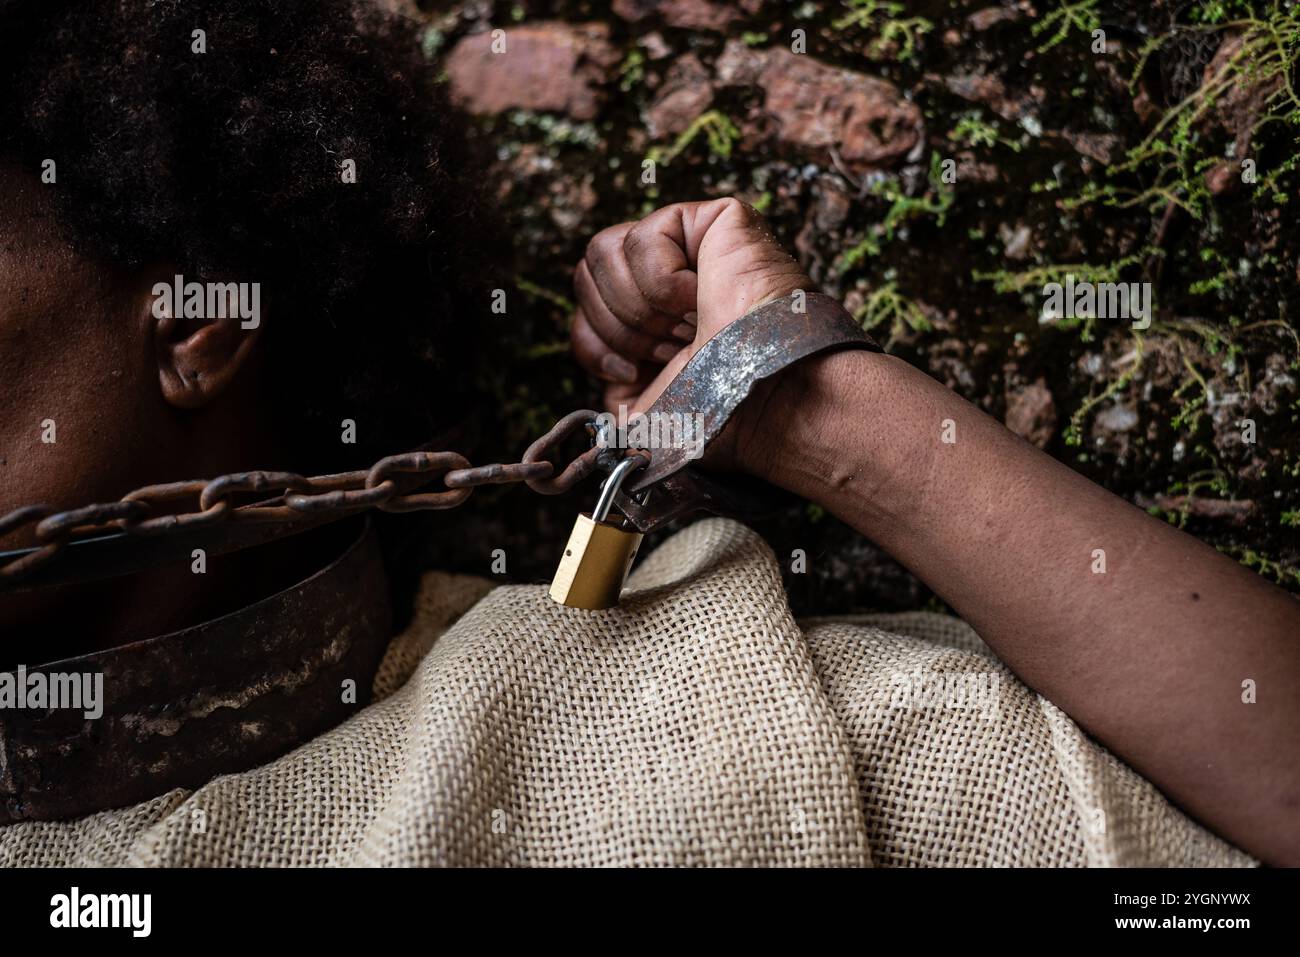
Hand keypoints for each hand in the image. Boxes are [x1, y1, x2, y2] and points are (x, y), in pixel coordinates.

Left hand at [570, 198, 812, 416]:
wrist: (761, 400)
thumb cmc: (715, 411)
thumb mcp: (639, 413)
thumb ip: (610, 389)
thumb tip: (594, 387)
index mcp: (648, 321)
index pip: (582, 310)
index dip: (596, 344)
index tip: (635, 372)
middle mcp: (665, 281)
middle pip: (584, 275)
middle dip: (621, 326)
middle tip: (671, 347)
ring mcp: (688, 245)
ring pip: (603, 249)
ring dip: (641, 305)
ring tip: (686, 323)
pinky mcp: (713, 218)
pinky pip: (643, 236)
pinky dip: (665, 281)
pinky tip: (701, 298)